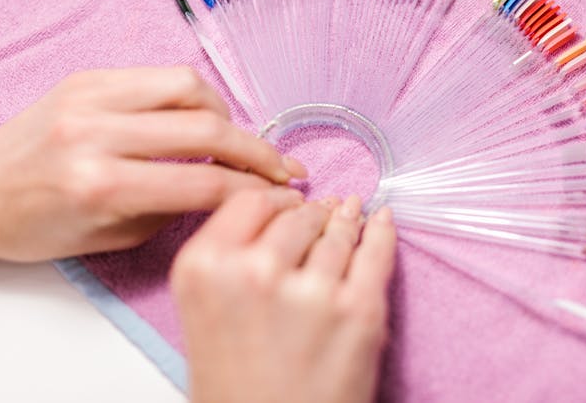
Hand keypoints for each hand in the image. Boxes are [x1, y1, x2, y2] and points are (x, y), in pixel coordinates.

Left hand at [0, 67, 305, 260]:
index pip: (203, 182)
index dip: (254, 189)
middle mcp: (96, 134)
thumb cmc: (37, 226)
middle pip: (207, 130)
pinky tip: (198, 116)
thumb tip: (228, 186)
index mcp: (99, 186)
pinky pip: (161, 75)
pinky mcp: (89, 76)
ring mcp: (91, 97)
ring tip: (232, 140)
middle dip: (258, 151)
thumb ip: (173, 209)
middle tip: (283, 167)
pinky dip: (194, 96)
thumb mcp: (110, 239)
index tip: (284, 193)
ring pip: (190, 88)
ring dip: (226, 116)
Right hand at [172, 193, 395, 402]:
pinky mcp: (358, 310)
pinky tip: (382, 220)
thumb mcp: (202, 316)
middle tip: (321, 214)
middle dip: (312, 215)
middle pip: (297, 215)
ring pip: (339, 232)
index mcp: (204, 270)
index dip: (273, 201)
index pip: (248, 202)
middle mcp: (255, 272)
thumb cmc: (236, 393)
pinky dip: (382, 233)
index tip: (286, 203)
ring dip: (346, 222)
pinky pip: (377, 253)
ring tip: (350, 214)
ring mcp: (312, 291)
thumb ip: (229, 260)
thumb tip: (282, 214)